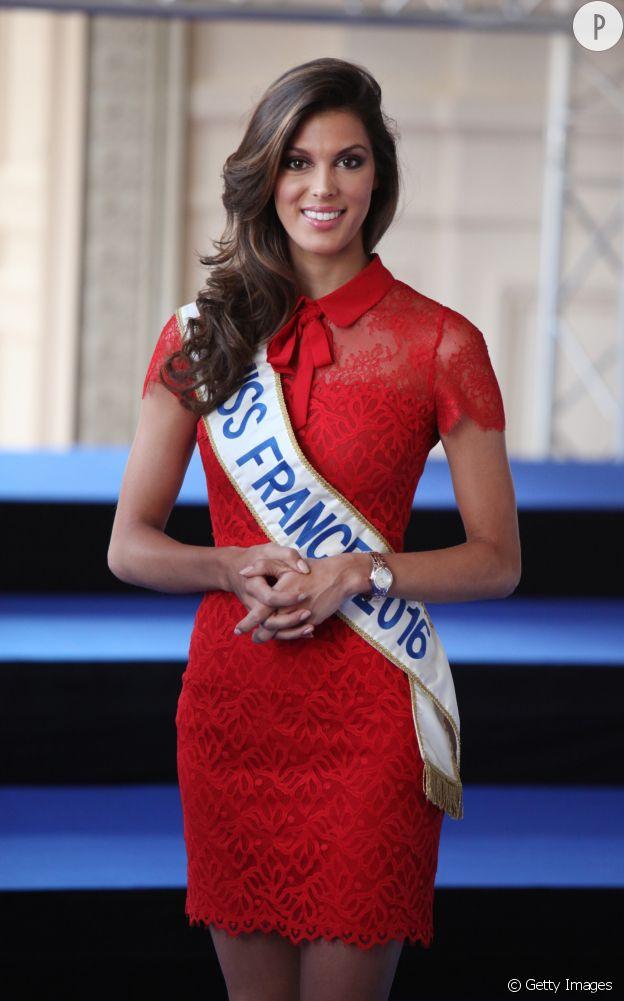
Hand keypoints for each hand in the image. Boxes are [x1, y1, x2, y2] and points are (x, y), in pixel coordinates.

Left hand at [233, 553, 352, 643]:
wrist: (339, 576)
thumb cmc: (311, 569)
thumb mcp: (284, 563)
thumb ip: (262, 567)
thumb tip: (243, 572)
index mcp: (279, 596)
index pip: (258, 615)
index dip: (247, 624)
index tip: (237, 631)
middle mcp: (289, 610)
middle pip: (269, 628)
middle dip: (260, 635)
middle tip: (252, 637)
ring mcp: (301, 618)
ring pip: (283, 633)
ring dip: (273, 637)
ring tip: (264, 637)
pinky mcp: (313, 622)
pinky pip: (297, 632)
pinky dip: (290, 634)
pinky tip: (285, 632)